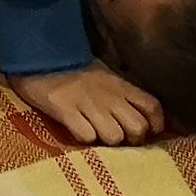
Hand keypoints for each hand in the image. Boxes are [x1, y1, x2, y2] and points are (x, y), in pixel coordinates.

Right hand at [13, 61, 163, 146]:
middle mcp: (109, 95)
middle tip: (118, 136)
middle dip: (131, 138)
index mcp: (120, 84)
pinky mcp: (66, 110)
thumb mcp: (105, 73)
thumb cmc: (72, 67)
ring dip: (106, 140)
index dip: (155, 124)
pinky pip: (86, 136)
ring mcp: (88, 103)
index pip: (152, 107)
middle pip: (138, 128)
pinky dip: (84, 138)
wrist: (39, 55)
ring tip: (95, 133)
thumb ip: (122, 91)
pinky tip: (77, 129)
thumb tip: (138, 112)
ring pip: (114, 137)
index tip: (148, 131)